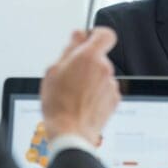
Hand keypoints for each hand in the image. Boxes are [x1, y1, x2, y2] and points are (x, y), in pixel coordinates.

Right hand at [40, 27, 119, 145]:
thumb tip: (78, 35)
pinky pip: (105, 90)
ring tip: (74, 93)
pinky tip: (83, 102)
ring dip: (91, 80)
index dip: (96, 34)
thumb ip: (69, 49)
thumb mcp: (53, 70)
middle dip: (86, 63)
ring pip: (101, 75)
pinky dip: (96, 93)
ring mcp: (111, 85)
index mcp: (89, 57)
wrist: (70, 132)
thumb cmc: (59, 104)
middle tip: (70, 75)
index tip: (88, 38)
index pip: (105, 34)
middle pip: (99, 57)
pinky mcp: (114, 100)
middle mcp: (104, 68)